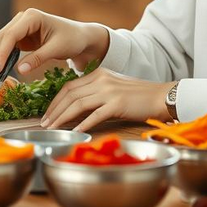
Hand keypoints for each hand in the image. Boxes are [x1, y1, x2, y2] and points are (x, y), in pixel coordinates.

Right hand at [0, 8, 109, 76]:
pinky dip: (4, 58)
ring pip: (2, 42)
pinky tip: (5, 70)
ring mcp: (21, 27)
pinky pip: (8, 47)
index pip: (10, 35)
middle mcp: (23, 18)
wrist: (81, 38)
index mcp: (32, 16)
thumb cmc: (72, 39)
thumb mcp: (57, 49)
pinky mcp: (21, 36)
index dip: (2, 53)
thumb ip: (38, 58)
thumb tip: (19, 70)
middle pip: (2, 37)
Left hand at [40, 68, 175, 132]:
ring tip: (53, 128)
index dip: (55, 101)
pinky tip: (74, 132)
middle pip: (69, 94)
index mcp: (99, 74)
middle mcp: (101, 80)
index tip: (47, 113)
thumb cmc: (139, 97)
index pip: (69, 87)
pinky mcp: (117, 104)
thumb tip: (77, 110)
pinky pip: (94, 115)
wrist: (162, 96)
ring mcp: (109, 91)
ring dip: (62, 117)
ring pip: (77, 104)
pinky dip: (82, 125)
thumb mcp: (114, 88)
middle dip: (53, 110)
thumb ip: (97, 94)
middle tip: (44, 123)